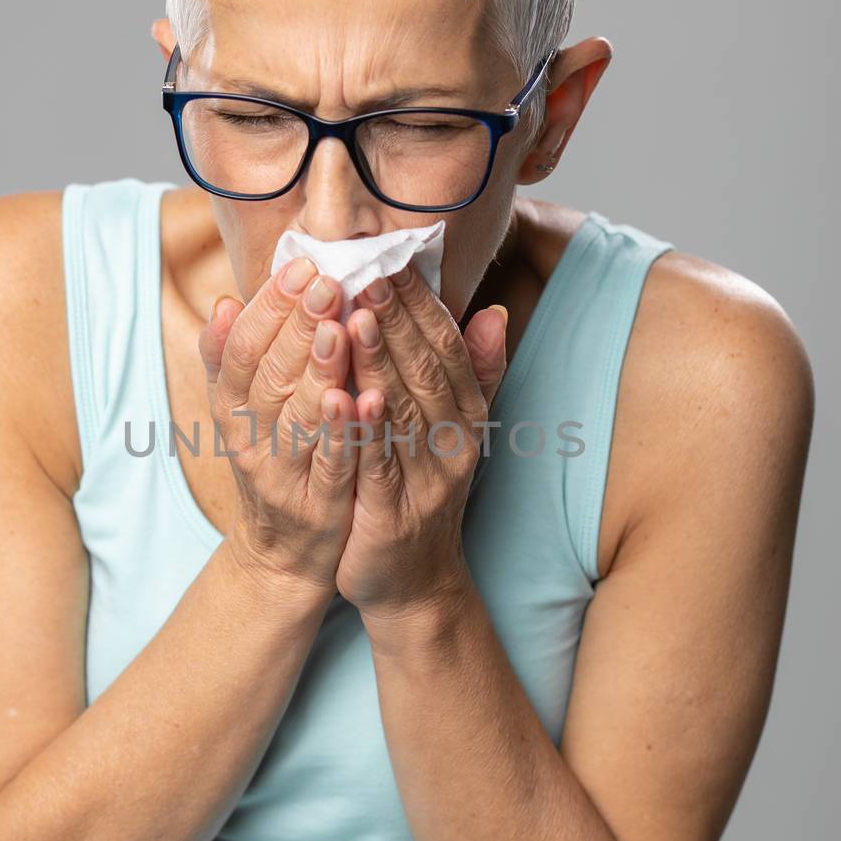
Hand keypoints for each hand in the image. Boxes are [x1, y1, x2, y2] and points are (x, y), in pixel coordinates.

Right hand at [198, 260, 359, 597]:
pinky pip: (327, 464)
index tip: (301, 266)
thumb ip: (234, 360)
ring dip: (316, 369)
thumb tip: (226, 302)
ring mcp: (281, 475)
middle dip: (297, 325)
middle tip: (328, 280)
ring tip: (340, 326)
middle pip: (267, 375)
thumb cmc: (276, 463)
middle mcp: (249, 439)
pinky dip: (339, 433)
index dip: (268, 306)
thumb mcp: (245, 412)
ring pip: (296, 416)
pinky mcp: (316, 506)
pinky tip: (356, 399)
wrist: (286, 554)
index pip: (243, 348)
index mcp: (233, 408)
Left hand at [331, 263, 508, 617]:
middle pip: (426, 372)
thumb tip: (494, 311)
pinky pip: (378, 466)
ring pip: (403, 413)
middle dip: (397, 320)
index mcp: (466, 416)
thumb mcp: (453, 430)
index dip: (421, 303)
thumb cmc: (421, 491)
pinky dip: (364, 431)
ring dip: (380, 364)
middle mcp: (454, 444)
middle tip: (366, 272)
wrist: (413, 582)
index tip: (392, 258)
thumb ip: (473, 372)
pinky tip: (346, 396)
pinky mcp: (393, 517)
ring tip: (356, 318)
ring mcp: (427, 482)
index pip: (446, 347)